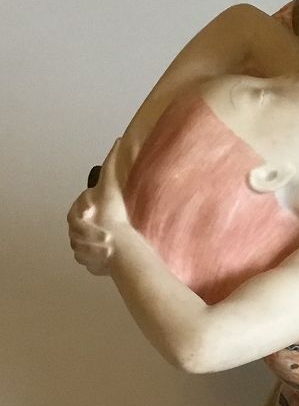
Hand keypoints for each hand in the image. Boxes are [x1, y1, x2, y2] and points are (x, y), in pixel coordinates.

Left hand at [67, 141, 128, 275]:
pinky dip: (97, 259)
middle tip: (107, 228)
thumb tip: (117, 141)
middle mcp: (73, 233)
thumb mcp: (112, 183)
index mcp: (75, 214)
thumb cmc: (112, 215)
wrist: (116, 244)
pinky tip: (108, 255)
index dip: (88, 211)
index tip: (100, 213)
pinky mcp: (87, 264)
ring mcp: (79, 250)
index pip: (76, 211)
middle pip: (79, 229)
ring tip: (109, 242)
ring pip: (84, 246)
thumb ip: (113, 162)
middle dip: (90, 229)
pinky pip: (91, 261)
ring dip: (93, 244)